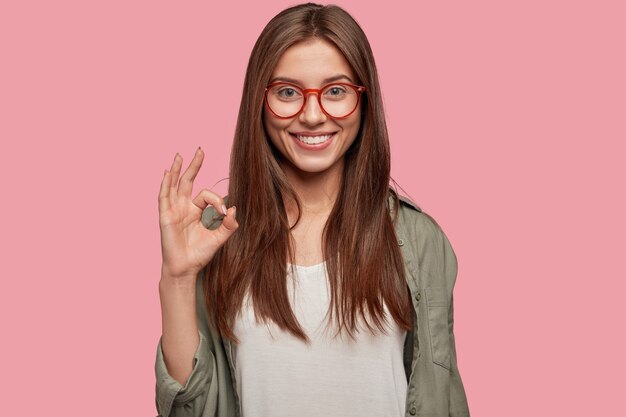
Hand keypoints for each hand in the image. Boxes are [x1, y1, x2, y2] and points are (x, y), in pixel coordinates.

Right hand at [158, 148, 238, 279]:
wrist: (186, 268)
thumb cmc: (200, 254)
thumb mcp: (219, 238)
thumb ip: (229, 225)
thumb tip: (234, 209)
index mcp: (196, 211)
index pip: (207, 195)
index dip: (218, 200)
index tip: (225, 213)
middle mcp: (184, 207)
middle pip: (188, 181)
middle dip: (194, 165)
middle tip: (200, 150)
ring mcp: (174, 210)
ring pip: (174, 185)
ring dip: (176, 169)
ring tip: (179, 155)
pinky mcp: (166, 216)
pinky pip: (164, 197)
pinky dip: (165, 184)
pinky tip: (167, 172)